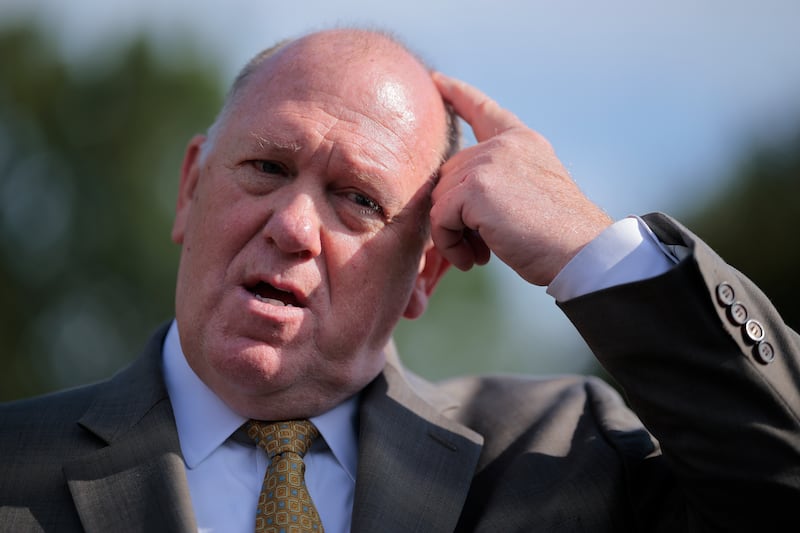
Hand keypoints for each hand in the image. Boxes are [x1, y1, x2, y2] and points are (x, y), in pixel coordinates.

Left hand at [431, 72, 612, 285]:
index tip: (439, 81)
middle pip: (449, 174)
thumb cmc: (560, 238)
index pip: (484, 111)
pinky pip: (439, 218)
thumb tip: (451, 198)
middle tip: (481, 247)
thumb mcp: (532, 194)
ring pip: (439, 198)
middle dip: (455, 214)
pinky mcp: (475, 188)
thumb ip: (498, 180)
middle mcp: (505, 145)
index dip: (459, 95)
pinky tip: (472, 259)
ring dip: (452, 233)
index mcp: (523, 142)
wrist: (582, 252)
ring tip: (479, 254)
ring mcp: (489, 162)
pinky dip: (449, 243)